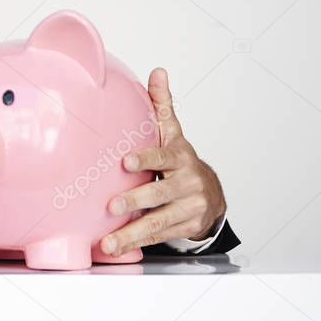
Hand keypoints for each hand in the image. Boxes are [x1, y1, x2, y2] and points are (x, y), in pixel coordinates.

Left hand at [100, 67, 226, 255]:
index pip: (163, 157)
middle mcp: (188, 183)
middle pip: (160, 193)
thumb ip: (162, 105)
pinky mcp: (187, 227)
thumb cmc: (180, 159)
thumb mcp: (173, 132)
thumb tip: (158, 72)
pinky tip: (116, 248)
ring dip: (131, 233)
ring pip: (159, 221)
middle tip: (111, 205)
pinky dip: (138, 243)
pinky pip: (160, 236)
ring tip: (108, 242)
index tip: (125, 162)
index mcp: (180, 156)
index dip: (146, 159)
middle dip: (135, 200)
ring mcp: (189, 207)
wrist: (212, 194)